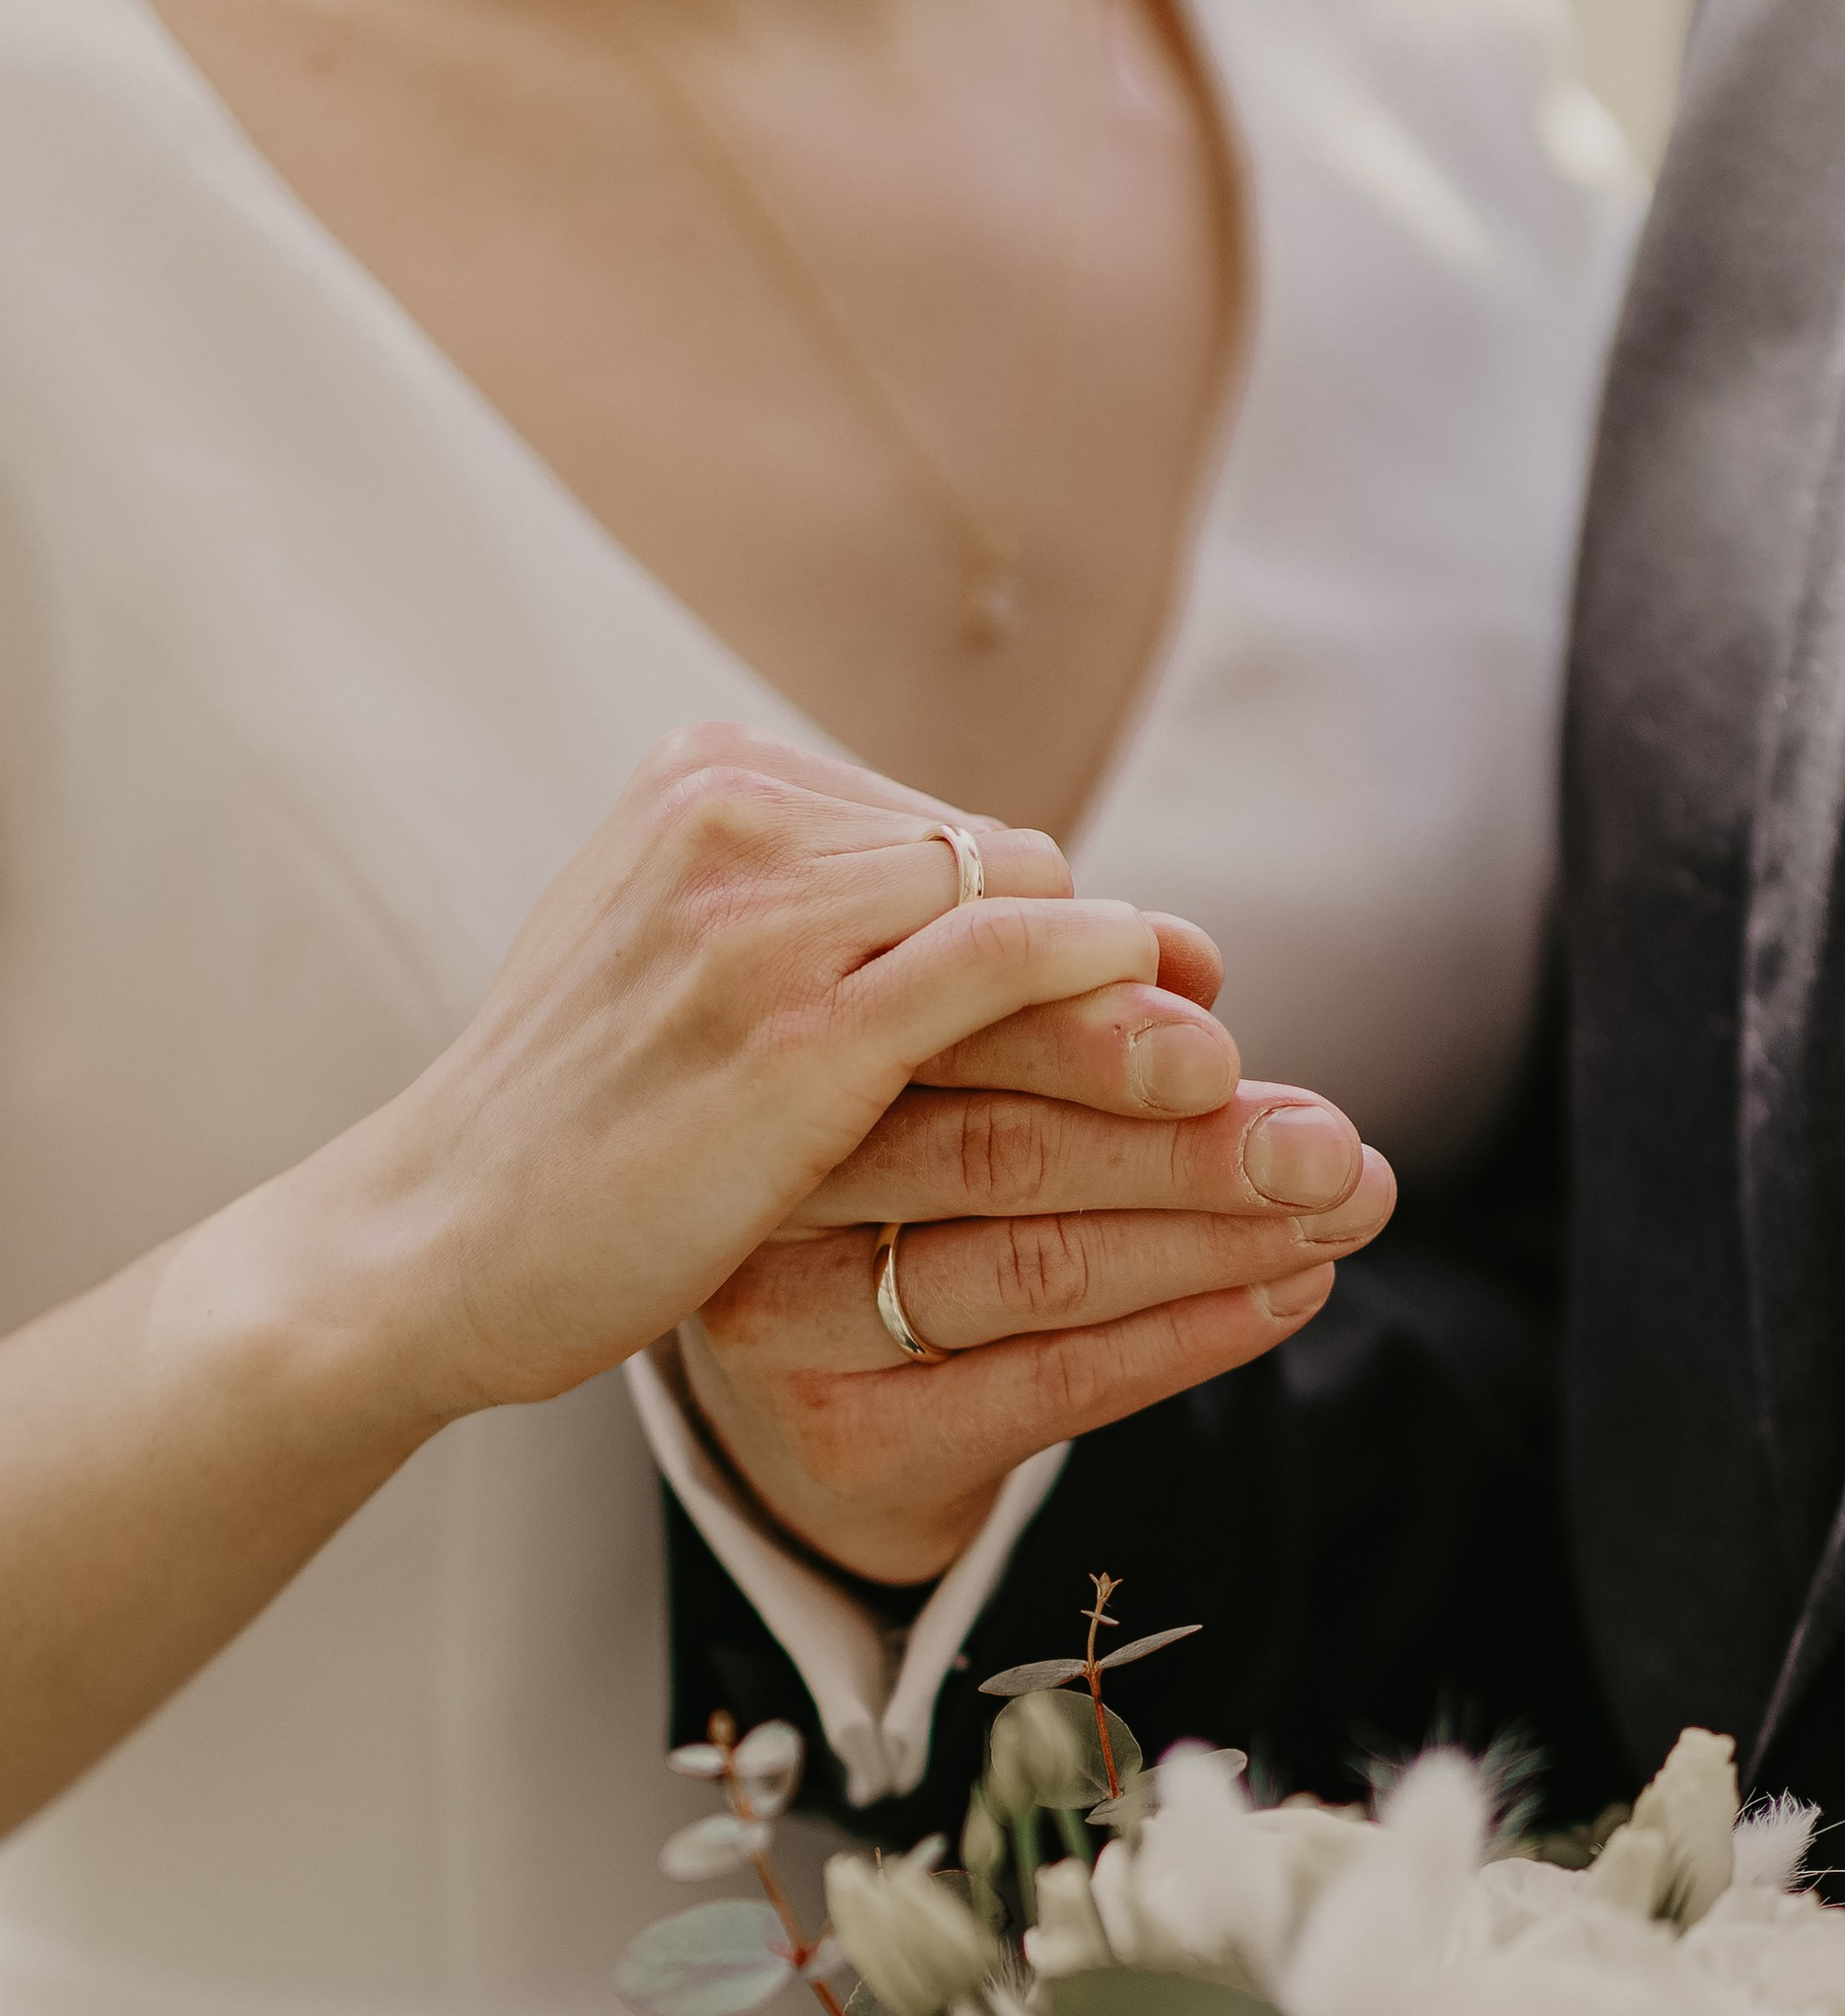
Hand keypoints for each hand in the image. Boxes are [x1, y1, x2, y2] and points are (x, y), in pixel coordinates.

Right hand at [286, 720, 1245, 1431]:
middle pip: (1001, 858)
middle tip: (1216, 1032)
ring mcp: (761, 914)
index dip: (1062, 913)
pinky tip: (1183, 1040)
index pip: (947, 829)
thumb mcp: (685, 979)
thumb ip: (825, 924)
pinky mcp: (797, 1027)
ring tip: (1233, 1068)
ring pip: (1023, 913)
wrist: (441, 1239)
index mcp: (704, 776)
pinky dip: (1108, 991)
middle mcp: (732, 815)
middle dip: (1116, 951)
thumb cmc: (579, 1128)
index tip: (1154, 980)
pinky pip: (1004, 971)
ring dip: (1142, 992)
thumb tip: (1012, 908)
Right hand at [683, 1055, 1396, 1582]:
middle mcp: (773, 1191)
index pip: (957, 1034)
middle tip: (1327, 1148)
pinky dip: (1187, 1338)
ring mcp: (790, 1327)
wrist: (830, 1405)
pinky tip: (1287, 1298)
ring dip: (1214, 1240)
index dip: (1106, 1031)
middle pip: (1002, 1151)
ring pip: (1038, 1269)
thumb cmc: (921, 1201)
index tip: (1230, 1049)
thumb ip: (1067, 1021)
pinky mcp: (847, 1440)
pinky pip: (1050, 1384)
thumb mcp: (971, 1085)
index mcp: (795, 1061)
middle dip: (1191, 1146)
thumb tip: (1197, 967)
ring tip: (1340, 1213)